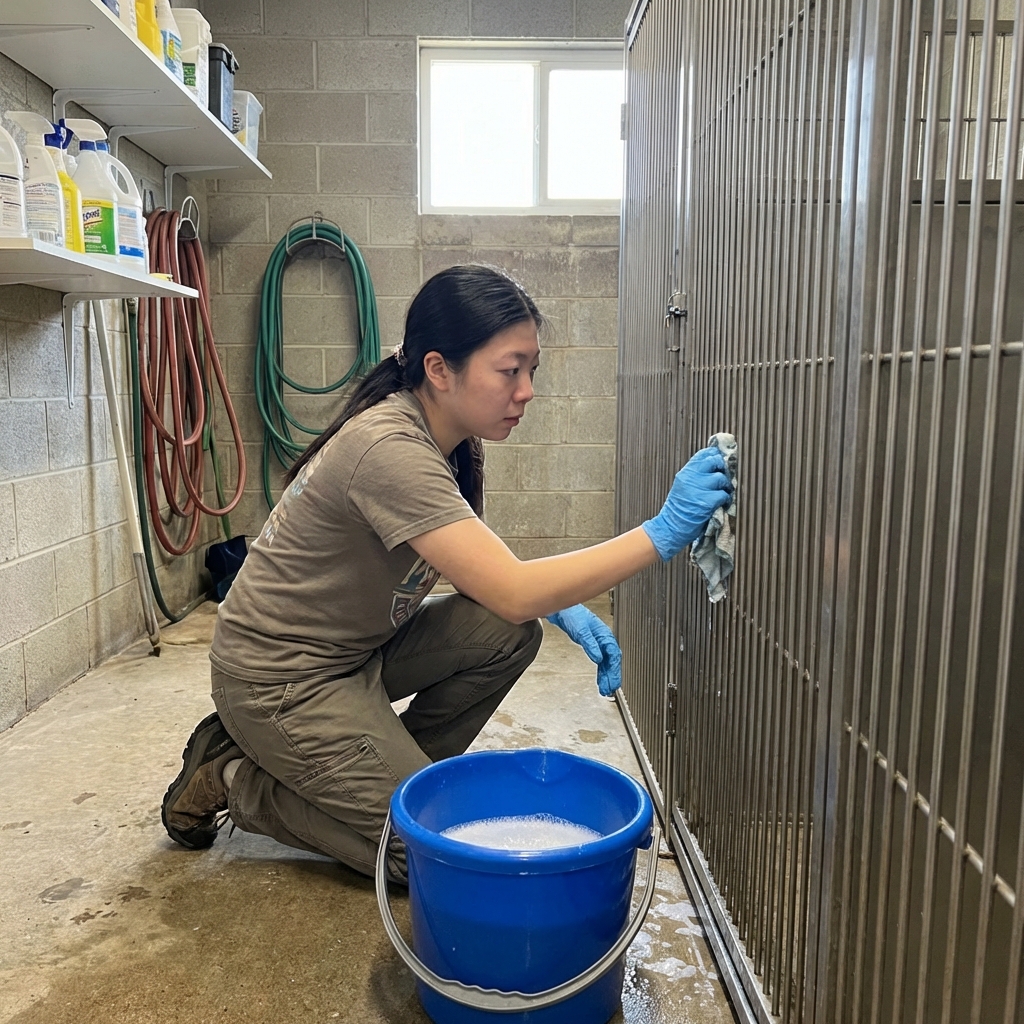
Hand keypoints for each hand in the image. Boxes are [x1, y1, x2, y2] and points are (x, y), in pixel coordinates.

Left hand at [545, 605, 621, 696]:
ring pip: (607, 662)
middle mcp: (603, 639)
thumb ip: (590, 644)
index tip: (613, 680)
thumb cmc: (572, 614)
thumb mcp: (580, 630)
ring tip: (606, 689)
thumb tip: (598, 658)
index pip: (613, 654)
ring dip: (607, 676)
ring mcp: (598, 642)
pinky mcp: (592, 645)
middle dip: (612, 676)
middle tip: (610, 689)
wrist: (561, 609)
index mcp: (604, 634)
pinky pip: (601, 661)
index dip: (614, 668)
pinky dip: (601, 671)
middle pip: (612, 660)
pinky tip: (601, 679)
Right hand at [641, 446, 732, 560]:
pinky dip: (725, 499)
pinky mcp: (706, 502)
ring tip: (722, 494)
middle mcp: (690, 477)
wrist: (669, 528)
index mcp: (685, 472)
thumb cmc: (679, 509)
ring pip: (721, 478)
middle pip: (715, 461)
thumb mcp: (682, 486)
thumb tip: (714, 464)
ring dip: (725, 487)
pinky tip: (721, 504)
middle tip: (722, 479)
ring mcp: (698, 489)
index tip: (719, 463)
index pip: (704, 454)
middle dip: (722, 469)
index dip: (715, 456)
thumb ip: (696, 475)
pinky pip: (723, 494)